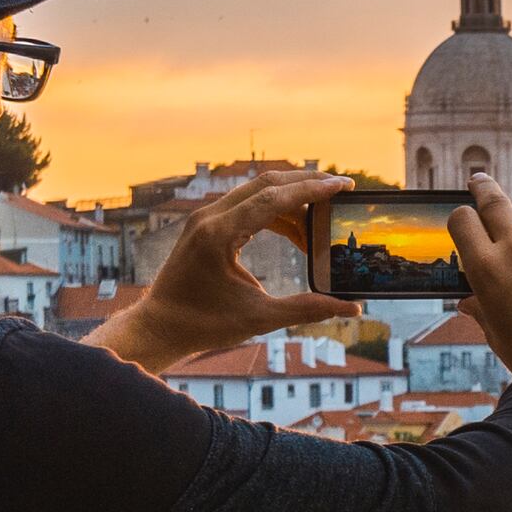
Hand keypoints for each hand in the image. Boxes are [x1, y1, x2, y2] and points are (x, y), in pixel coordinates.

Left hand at [91, 172, 355, 368]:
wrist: (158, 327)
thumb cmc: (203, 325)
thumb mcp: (260, 319)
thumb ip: (308, 309)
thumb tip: (352, 309)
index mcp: (219, 234)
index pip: (274, 198)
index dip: (313, 190)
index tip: (344, 185)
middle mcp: (209, 217)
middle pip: (267, 184)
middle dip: (307, 184)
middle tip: (342, 188)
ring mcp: (205, 219)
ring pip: (257, 193)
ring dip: (291, 201)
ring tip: (320, 222)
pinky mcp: (205, 226)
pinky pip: (246, 207)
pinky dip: (274, 213)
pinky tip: (295, 233)